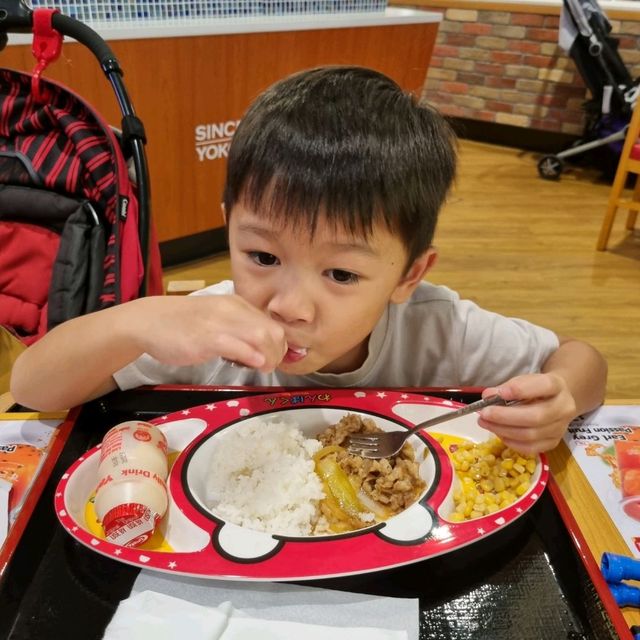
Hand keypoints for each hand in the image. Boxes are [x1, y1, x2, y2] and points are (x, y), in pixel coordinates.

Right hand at [133, 295, 286, 371]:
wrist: (148, 321)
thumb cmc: (183, 324)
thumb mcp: (217, 320)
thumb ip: (238, 331)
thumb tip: (260, 350)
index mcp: (237, 305)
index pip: (272, 324)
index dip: (280, 345)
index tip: (273, 359)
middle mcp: (232, 310)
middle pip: (273, 331)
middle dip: (278, 353)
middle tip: (268, 367)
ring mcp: (220, 322)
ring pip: (261, 335)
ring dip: (269, 357)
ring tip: (262, 368)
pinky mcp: (206, 337)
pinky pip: (237, 345)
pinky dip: (251, 355)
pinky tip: (254, 364)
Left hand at [477, 373, 577, 454]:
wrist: (555, 401)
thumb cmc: (534, 390)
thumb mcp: (521, 381)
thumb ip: (505, 388)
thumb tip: (487, 396)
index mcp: (557, 386)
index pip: (544, 386)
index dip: (521, 390)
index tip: (498, 393)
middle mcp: (563, 408)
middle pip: (536, 416)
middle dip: (505, 416)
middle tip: (484, 414)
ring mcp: (560, 428)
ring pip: (530, 435)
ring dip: (503, 430)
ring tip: (484, 422)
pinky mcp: (553, 443)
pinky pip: (530, 448)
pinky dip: (510, 442)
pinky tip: (498, 432)